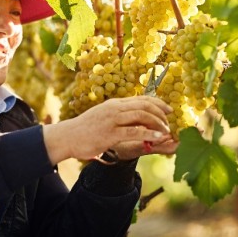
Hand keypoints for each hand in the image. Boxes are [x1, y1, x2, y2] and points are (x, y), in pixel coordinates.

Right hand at [42, 96, 175, 164]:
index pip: (141, 98)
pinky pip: (134, 131)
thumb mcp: (104, 117)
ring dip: (158, 123)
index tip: (168, 110)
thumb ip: (118, 116)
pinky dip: (149, 133)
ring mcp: (112, 119)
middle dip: (161, 112)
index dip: (158, 103)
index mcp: (115, 104)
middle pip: (144, 104)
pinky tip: (158, 137)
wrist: (67, 136)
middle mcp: (115, 108)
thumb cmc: (86, 129)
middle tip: (170, 121)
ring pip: (142, 115)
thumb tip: (135, 119)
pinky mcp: (110, 133)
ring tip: (166, 131)